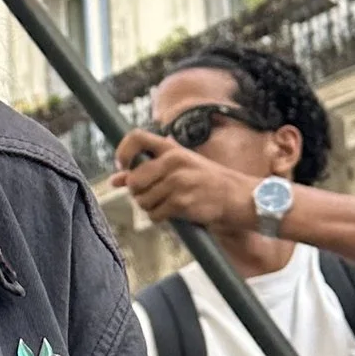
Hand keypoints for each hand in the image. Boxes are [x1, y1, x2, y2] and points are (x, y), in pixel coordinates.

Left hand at [108, 130, 262, 238]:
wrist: (239, 197)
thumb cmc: (206, 181)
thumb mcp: (179, 167)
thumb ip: (147, 170)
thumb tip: (115, 180)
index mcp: (172, 148)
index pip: (136, 137)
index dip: (122, 152)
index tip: (122, 166)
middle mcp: (174, 161)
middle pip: (134, 179)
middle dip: (137, 193)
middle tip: (151, 195)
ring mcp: (178, 182)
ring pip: (143, 200)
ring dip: (149, 207)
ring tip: (167, 203)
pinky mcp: (182, 202)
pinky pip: (155, 214)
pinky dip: (160, 218)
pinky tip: (174, 212)